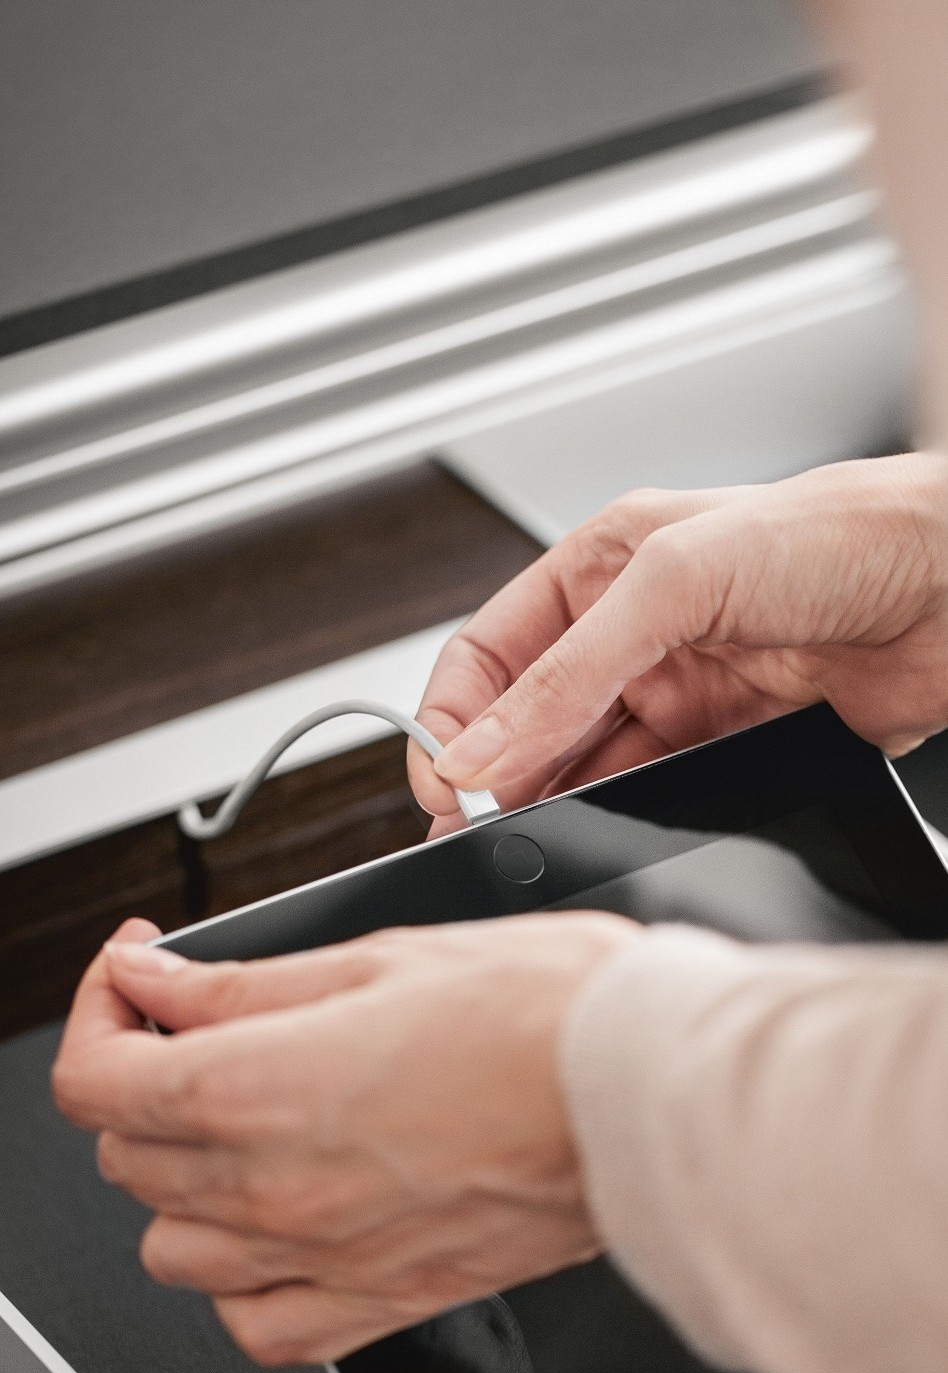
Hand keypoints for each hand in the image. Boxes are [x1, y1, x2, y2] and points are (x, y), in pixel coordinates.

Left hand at [52, 913, 631, 1364]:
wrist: (654, 1094)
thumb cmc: (549, 1011)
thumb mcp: (380, 953)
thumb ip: (243, 982)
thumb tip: (153, 979)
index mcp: (261, 1089)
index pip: (93, 1080)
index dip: (99, 1012)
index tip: (137, 981)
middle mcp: (276, 1189)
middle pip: (124, 1157)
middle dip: (142, 1079)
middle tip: (200, 1026)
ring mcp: (328, 1257)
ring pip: (172, 1249)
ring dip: (179, 1183)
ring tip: (236, 1124)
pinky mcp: (388, 1300)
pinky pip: (261, 1326)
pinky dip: (244, 1283)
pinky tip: (277, 1227)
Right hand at [411, 452, 947, 827]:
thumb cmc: (839, 534)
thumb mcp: (676, 582)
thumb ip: (568, 675)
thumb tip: (482, 750)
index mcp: (603, 568)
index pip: (491, 654)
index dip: (454, 718)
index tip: (445, 781)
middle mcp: (635, 631)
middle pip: (530, 719)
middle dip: (497, 775)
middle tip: (477, 830)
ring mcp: (684, 692)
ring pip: (587, 764)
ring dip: (556, 803)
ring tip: (534, 838)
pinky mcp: (733, 742)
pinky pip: (654, 794)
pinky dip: (624, 819)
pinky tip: (609, 832)